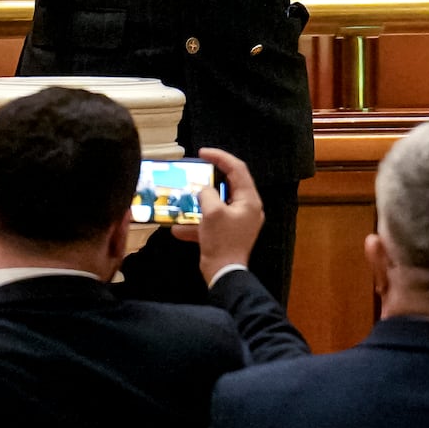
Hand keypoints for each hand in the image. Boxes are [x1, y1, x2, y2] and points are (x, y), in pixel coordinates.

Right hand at [172, 147, 263, 285]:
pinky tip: (178, 228)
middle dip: (209, 178)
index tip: (202, 152)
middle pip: (229, 185)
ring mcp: (239, 222)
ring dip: (200, 201)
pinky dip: (198, 222)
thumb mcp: (212, 212)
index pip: (237, 169)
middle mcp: (247, 208)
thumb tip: (204, 190)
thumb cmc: (221, 241)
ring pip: (218, 203)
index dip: (220, 157)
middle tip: (195, 170)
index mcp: (249, 200)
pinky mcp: (229, 233)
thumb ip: (207, 194)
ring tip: (185, 197)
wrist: (223, 275)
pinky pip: (213, 221)